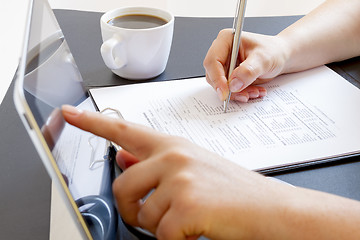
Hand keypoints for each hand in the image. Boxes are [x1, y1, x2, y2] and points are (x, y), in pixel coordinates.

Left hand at [62, 105, 298, 239]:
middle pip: (122, 187)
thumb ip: (154, 165)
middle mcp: (173, 156)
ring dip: (160, 227)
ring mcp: (180, 177)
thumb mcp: (192, 169)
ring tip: (188, 219)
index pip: (124, 129)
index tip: (69, 114)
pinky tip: (197, 229)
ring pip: (141, 216)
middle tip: (157, 217)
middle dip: (131, 211)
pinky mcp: (187, 204)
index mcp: (173, 146)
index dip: (93, 122)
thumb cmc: (233, 190)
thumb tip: (124, 160)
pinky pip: (161, 235)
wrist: (271, 209)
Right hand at [203, 30, 288, 102]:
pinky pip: (229, 90)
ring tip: (254, 92)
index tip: (225, 92)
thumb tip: (233, 84)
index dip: (217, 78)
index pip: (212, 61)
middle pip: (214, 75)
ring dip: (237, 93)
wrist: (280, 57)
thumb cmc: (273, 51)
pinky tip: (254, 91)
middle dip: (228, 88)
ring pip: (221, 85)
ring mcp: (225, 65)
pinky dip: (241, 94)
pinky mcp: (229, 76)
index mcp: (226, 40)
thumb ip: (248, 71)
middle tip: (243, 95)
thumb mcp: (263, 59)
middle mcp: (222, 52)